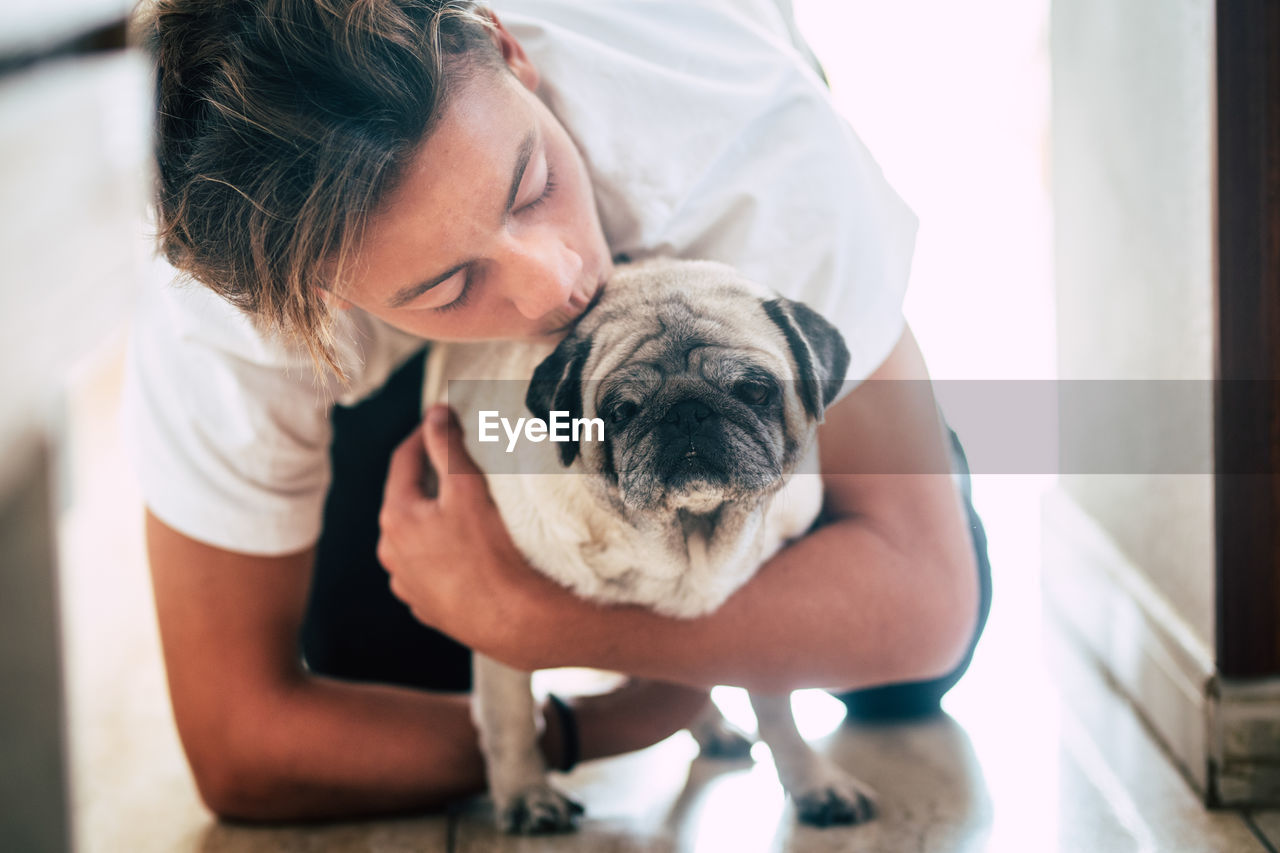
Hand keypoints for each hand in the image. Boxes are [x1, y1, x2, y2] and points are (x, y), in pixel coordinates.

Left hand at [377, 405, 538, 653]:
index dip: (422, 435)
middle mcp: (392, 552)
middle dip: (429, 479)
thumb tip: (434, 414)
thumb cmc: (490, 553)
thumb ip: (446, 446)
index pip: (403, 461)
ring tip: (466, 513)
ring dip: (434, 521)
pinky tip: (468, 553)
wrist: (512, 619)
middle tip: (457, 465)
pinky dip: (443, 554)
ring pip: (416, 538)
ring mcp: (407, 583)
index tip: (440, 421)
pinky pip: (429, 569)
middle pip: (407, 501)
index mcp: (396, 518)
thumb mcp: (467, 488)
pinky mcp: (426, 606)